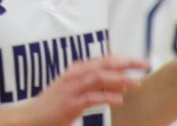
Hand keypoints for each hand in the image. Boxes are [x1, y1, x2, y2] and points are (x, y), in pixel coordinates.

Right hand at [16, 56, 147, 125]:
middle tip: (145, 64)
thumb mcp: (74, 91)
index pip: (104, 60)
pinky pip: (91, 97)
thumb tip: (117, 83)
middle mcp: (75, 75)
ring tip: (136, 83)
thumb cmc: (53, 106)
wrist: (30, 117)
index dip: (123, 59)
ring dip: (119, 79)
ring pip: (99, 77)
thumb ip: (93, 85)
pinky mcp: (70, 103)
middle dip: (126, 63)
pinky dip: (107, 97)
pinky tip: (120, 100)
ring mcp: (72, 88)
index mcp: (77, 70)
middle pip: (104, 64)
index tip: (140, 62)